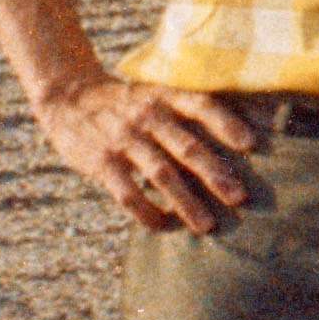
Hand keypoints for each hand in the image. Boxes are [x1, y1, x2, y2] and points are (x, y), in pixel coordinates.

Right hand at [33, 72, 251, 236]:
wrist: (67, 96)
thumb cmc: (126, 102)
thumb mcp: (154, 93)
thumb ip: (184, 112)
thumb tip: (237, 137)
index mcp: (163, 97)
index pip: (201, 105)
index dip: (226, 123)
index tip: (251, 144)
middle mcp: (146, 116)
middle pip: (186, 147)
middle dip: (214, 173)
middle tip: (239, 197)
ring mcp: (123, 140)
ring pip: (160, 175)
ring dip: (185, 202)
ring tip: (206, 225)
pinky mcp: (101, 162)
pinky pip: (127, 193)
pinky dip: (146, 212)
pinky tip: (163, 226)